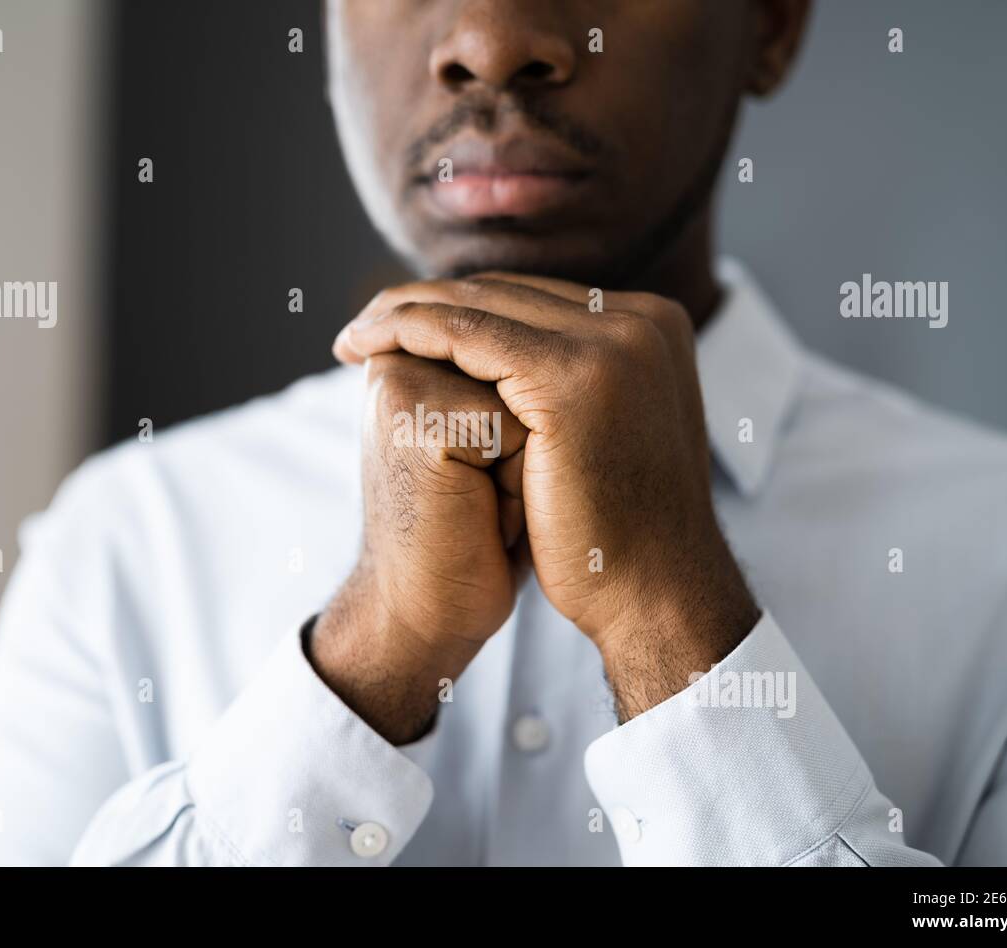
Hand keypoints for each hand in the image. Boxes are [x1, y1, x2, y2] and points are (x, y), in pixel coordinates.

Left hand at [333, 273, 758, 720]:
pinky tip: (368, 345)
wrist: (654, 595)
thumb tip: (509, 368)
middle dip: (426, 303)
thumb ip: (571, 387)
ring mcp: (615, 344)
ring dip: (405, 313)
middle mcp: (643, 321)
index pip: (533, 298)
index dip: (461, 308)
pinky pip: (468, 336)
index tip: (399, 325)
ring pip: (481, 305)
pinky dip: (411, 332)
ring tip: (353, 336)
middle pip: (506, 293)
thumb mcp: (603, 436)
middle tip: (361, 324)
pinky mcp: (576, 376)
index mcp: (654, 327)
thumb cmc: (617, 534)